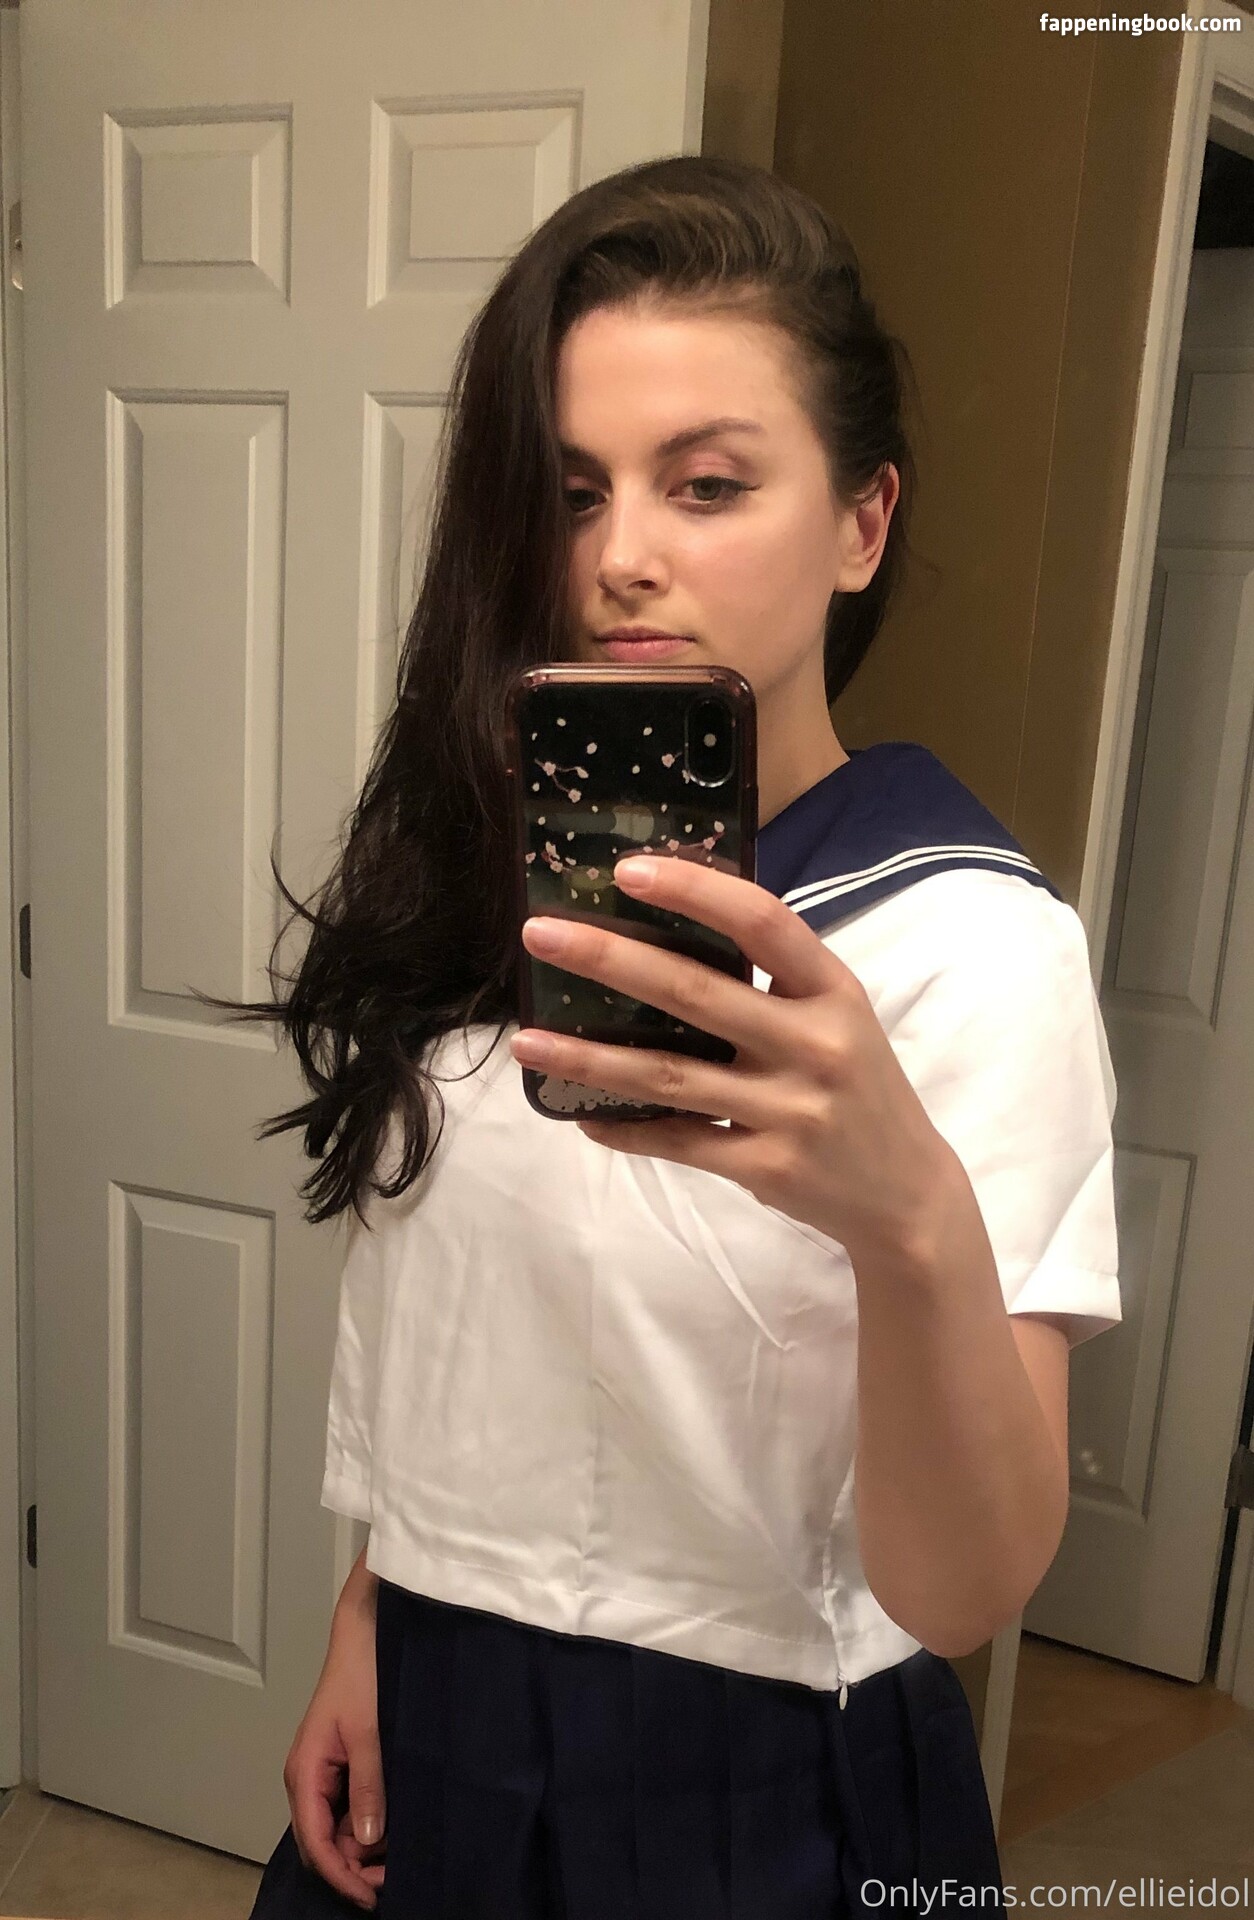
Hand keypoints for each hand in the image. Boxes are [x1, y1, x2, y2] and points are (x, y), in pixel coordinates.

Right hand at [283, 1586, 386, 1910]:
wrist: (364, 1634)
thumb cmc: (362, 1676)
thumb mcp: (368, 1733)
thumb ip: (367, 1787)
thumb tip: (366, 1841)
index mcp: (305, 1772)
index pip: (315, 1842)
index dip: (341, 1875)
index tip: (371, 1896)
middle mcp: (308, 1779)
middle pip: (323, 1843)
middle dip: (353, 1868)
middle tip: (393, 1879)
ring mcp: (324, 1774)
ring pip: (337, 1829)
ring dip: (362, 1850)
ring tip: (397, 1858)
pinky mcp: (341, 1766)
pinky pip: (348, 1809)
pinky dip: (368, 1826)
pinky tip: (392, 1831)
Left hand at [510, 854, 960, 1269]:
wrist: (907, 1194)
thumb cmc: (860, 1087)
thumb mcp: (840, 1017)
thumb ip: (774, 981)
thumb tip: (669, 931)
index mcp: (834, 991)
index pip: (762, 922)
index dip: (694, 892)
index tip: (627, 871)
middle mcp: (814, 1044)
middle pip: (694, 992)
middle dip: (608, 959)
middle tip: (540, 935)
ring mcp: (790, 1110)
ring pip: (668, 1075)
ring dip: (588, 1056)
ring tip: (526, 1039)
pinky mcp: (766, 1167)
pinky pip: (677, 1142)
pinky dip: (624, 1128)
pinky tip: (579, 1117)